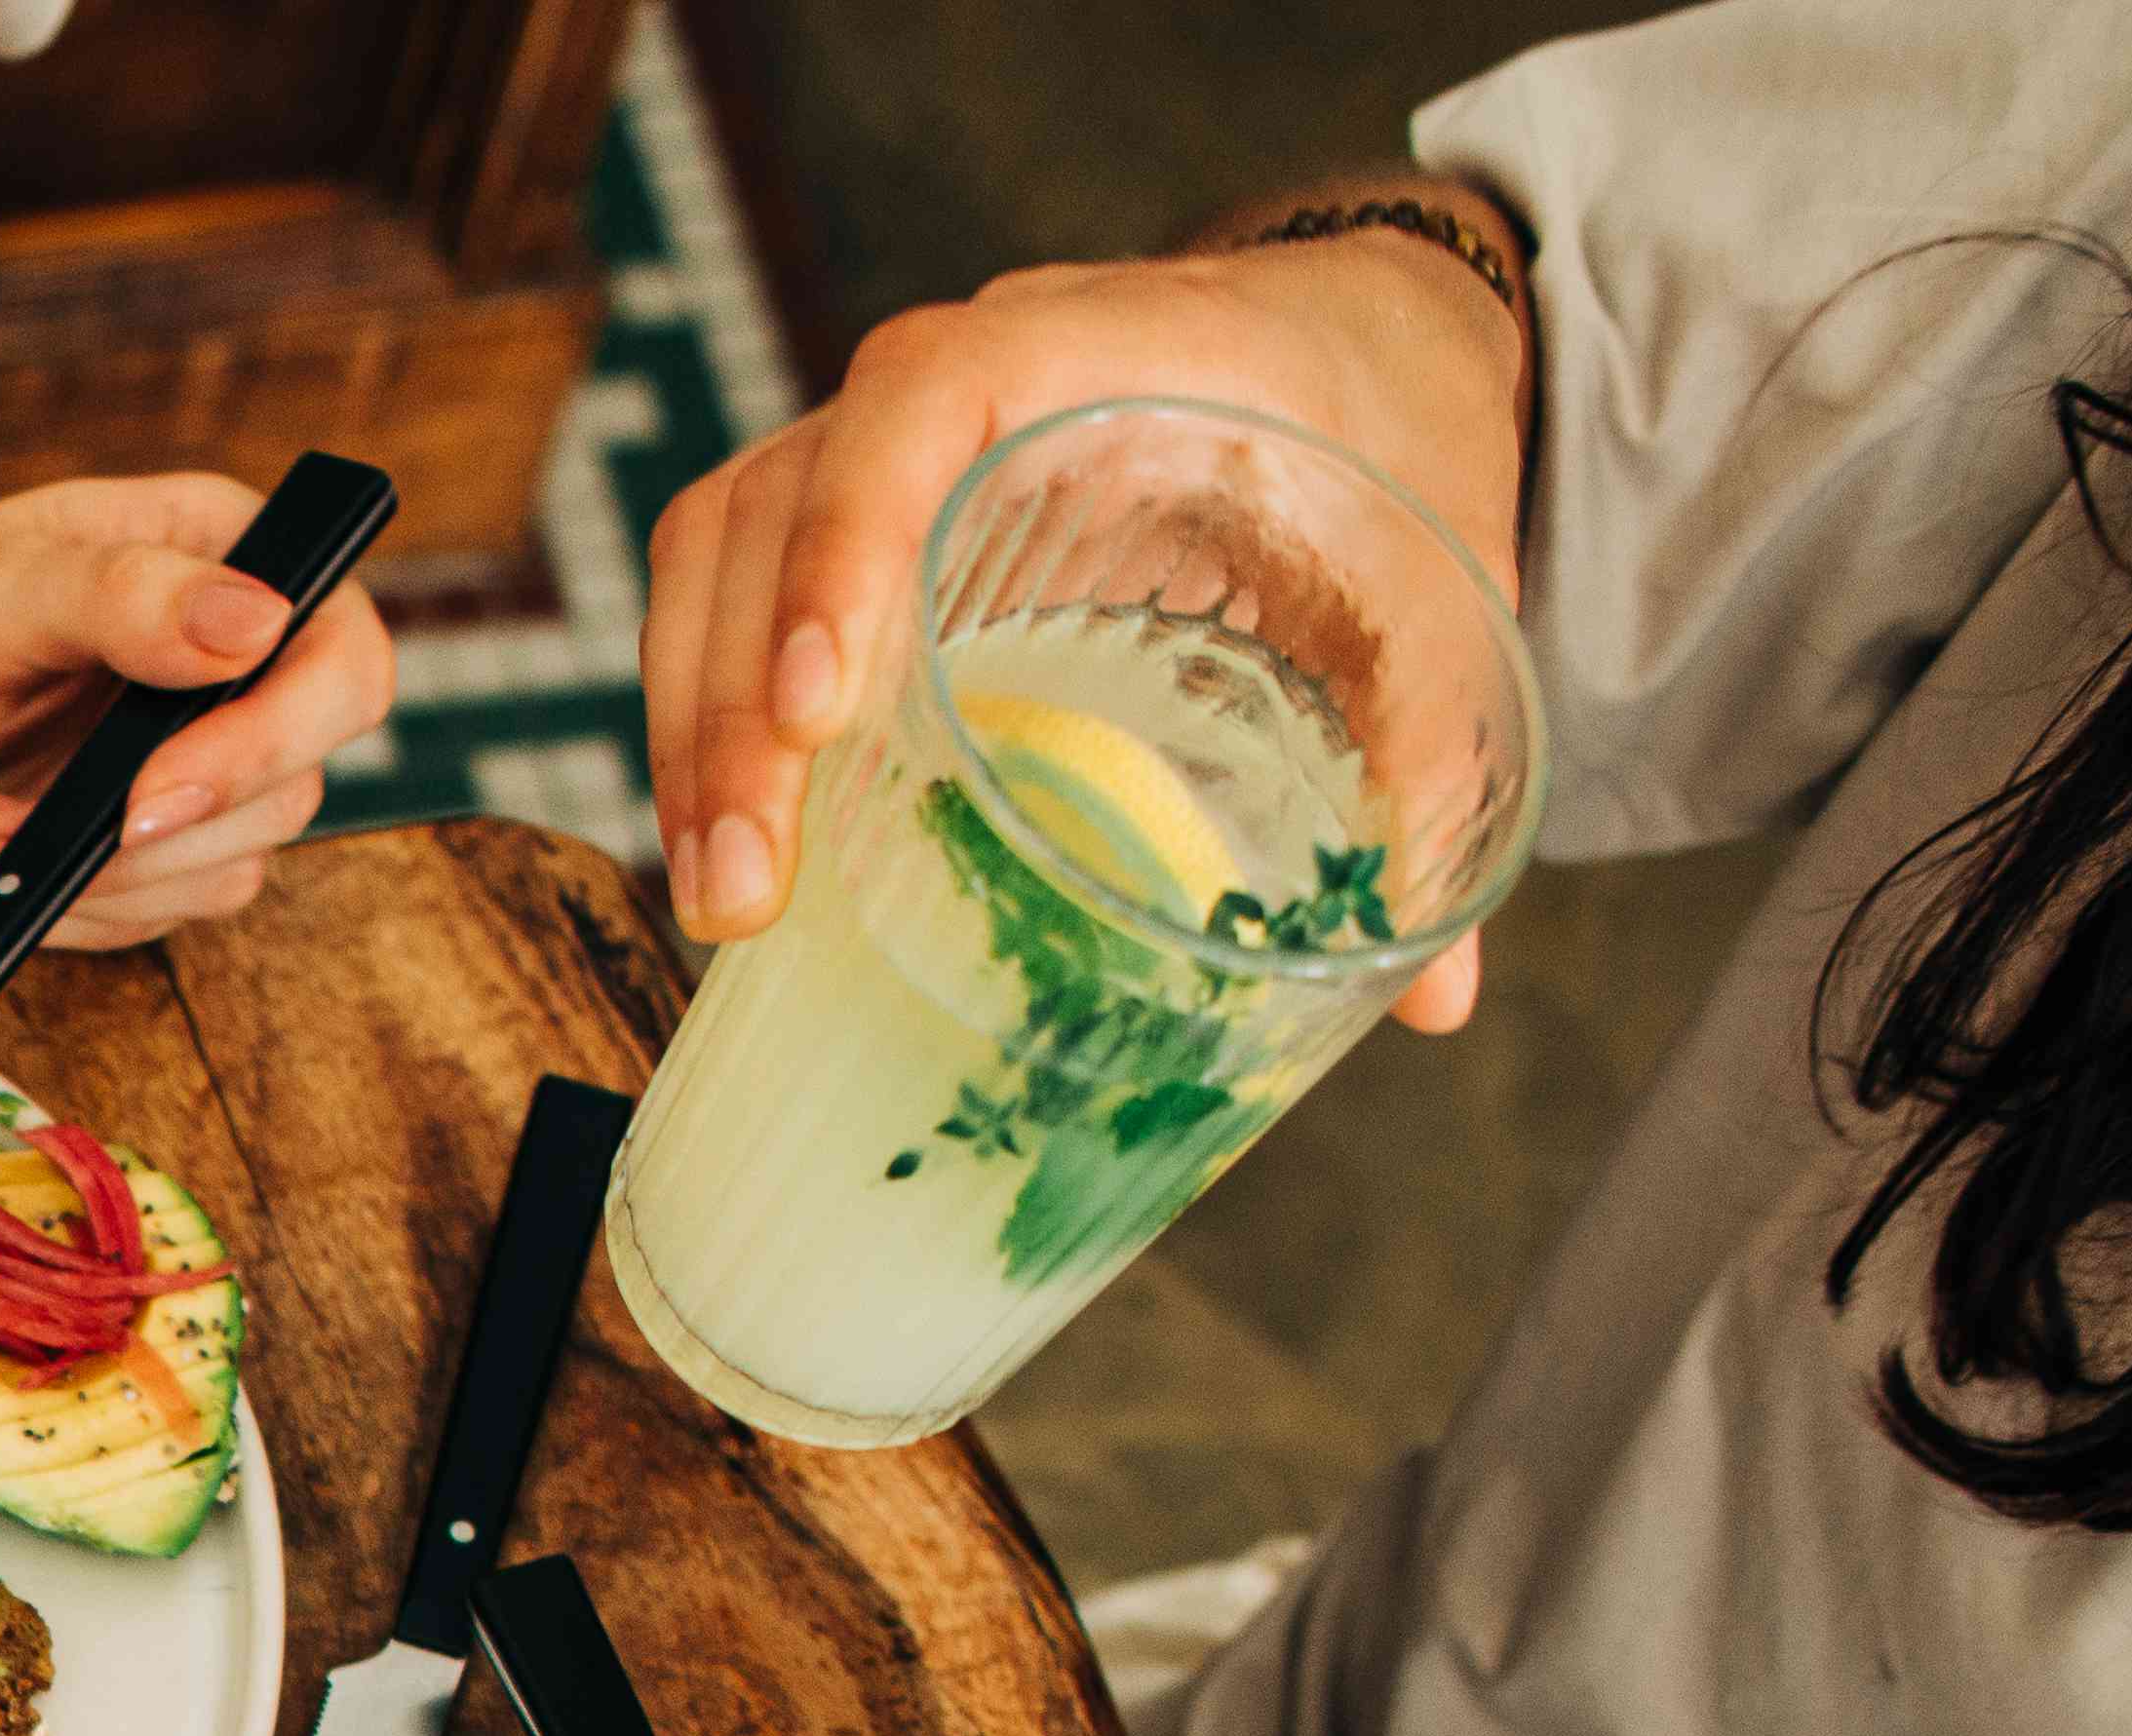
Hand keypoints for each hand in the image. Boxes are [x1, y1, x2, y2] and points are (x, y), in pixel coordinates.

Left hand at [0, 473, 398, 945]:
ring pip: (217, 874)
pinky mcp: (131, 853)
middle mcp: (228, 671)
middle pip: (287, 793)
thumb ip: (117, 597)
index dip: (273, 740)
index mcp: (220, 565)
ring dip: (74, 885)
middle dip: (130, 839)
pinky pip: (137, 919)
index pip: (341, 658)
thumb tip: (254, 620)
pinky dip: (38, 912)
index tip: (149, 790)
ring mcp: (184, 769)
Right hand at [639, 230, 1532, 1028]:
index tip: (829, 710)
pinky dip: (706, 721)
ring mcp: (884, 447)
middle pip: (768, 505)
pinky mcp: (855, 520)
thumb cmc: (1390, 432)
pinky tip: (732, 847)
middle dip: (732, 708)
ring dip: (693, 733)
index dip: (850, 540)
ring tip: (726, 906)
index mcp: (1101, 350)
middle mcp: (956, 383)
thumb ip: (1429, 757)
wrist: (1363, 339)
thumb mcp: (1437, 573)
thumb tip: (1438, 1000)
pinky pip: (727, 595)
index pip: (920, 399)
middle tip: (751, 890)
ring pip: (716, 555)